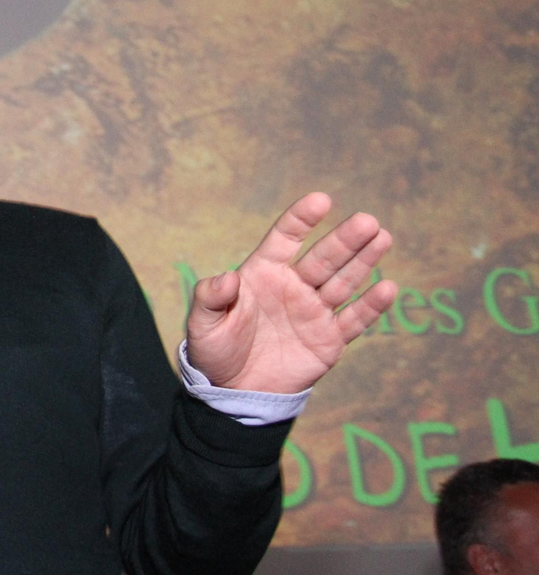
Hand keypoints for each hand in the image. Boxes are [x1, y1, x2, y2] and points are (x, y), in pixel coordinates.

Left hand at [186, 192, 397, 393]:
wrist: (233, 391)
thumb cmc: (214, 350)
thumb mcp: (203, 323)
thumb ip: (210, 298)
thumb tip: (227, 278)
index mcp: (262, 273)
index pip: (284, 239)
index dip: (301, 219)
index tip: (321, 200)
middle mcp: (293, 287)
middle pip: (323, 258)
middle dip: (345, 239)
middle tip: (368, 221)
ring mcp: (313, 312)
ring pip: (343, 281)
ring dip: (364, 261)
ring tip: (383, 236)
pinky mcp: (329, 340)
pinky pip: (354, 320)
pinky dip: (371, 305)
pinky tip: (389, 288)